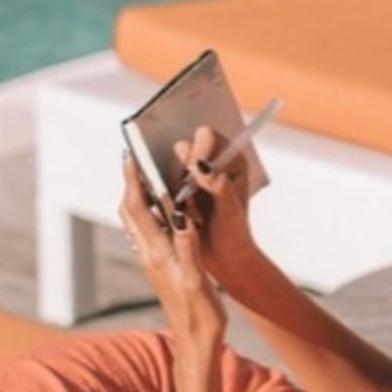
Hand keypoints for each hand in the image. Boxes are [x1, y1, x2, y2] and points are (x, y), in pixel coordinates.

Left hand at [119, 155, 225, 362]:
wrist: (196, 344)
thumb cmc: (200, 317)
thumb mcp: (196, 281)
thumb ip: (187, 247)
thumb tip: (180, 215)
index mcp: (157, 255)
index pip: (138, 209)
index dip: (133, 180)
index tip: (130, 155)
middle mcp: (150, 255)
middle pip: (131, 211)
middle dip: (130, 182)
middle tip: (134, 157)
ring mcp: (153, 261)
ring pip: (138, 221)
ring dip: (138, 195)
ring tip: (146, 173)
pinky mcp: (161, 267)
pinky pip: (149, 232)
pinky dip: (151, 212)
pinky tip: (163, 206)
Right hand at [173, 125, 263, 281]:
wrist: (222, 256)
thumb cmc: (232, 234)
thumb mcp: (230, 213)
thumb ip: (220, 188)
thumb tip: (202, 168)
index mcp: (231, 159)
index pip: (207, 136)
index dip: (196, 149)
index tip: (192, 170)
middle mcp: (211, 161)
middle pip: (183, 146)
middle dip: (180, 169)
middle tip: (186, 193)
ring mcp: (191, 174)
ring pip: (167, 163)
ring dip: (169, 183)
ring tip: (184, 206)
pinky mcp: (176, 186)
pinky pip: (159, 179)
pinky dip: (160, 191)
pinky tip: (170, 209)